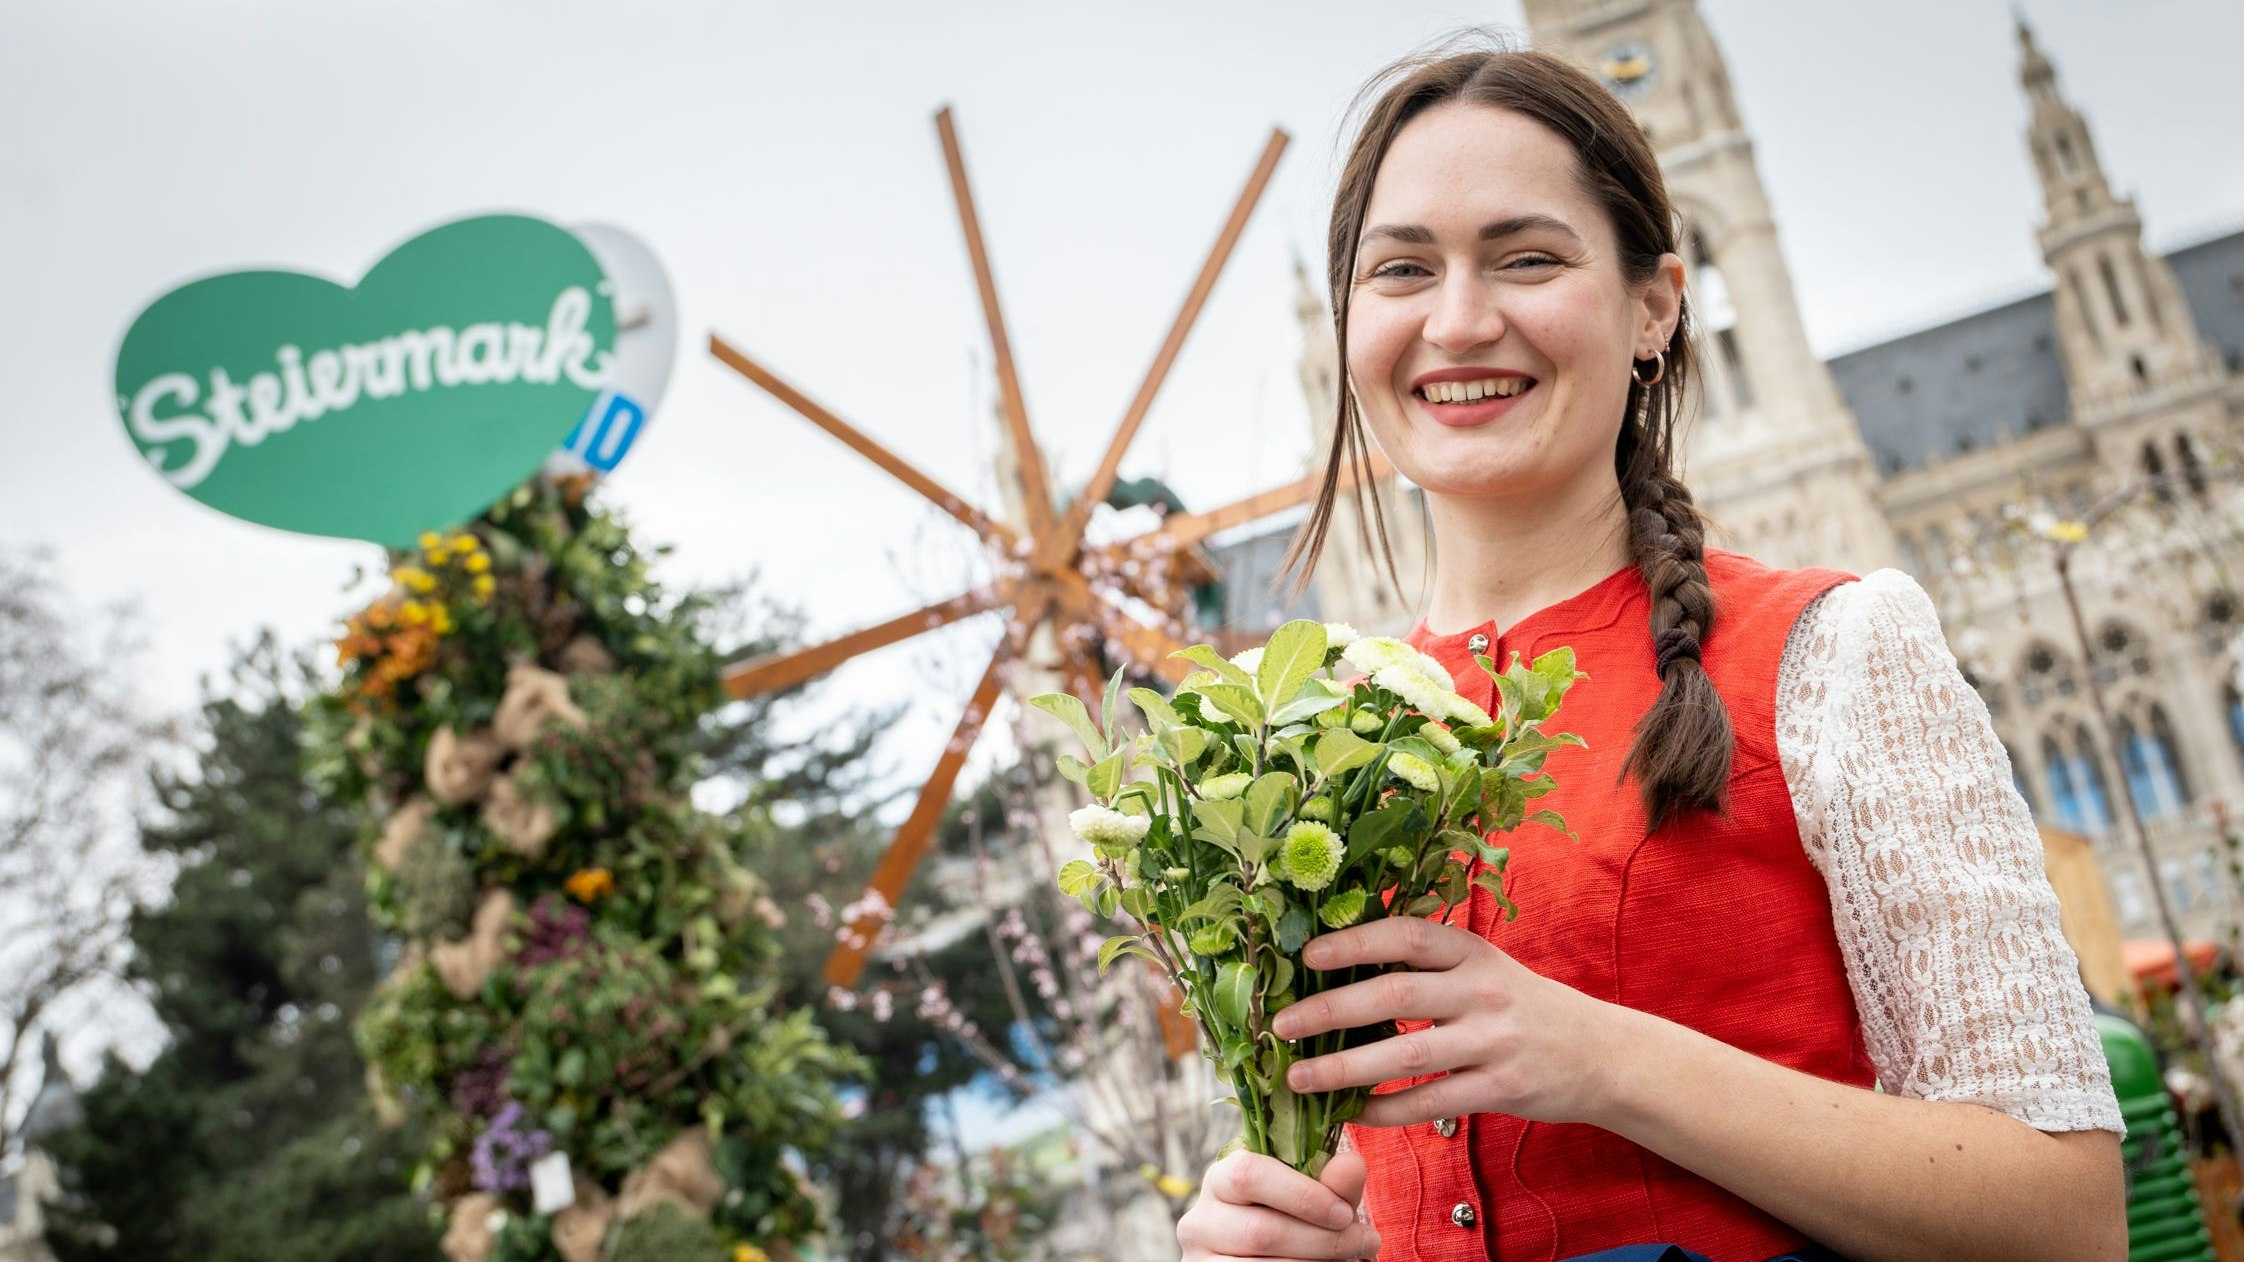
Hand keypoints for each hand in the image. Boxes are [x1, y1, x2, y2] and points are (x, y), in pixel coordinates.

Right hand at [1176, 1148, 1381, 1259]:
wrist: (1269, 1255)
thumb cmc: (1294, 1219)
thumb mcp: (1314, 1197)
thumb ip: (1333, 1183)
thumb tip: (1351, 1164)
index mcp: (1221, 1178)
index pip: (1249, 1175)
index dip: (1302, 1195)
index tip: (1345, 1213)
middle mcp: (1202, 1218)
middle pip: (1262, 1231)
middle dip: (1324, 1239)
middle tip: (1366, 1241)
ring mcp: (1202, 1259)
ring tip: (1349, 1257)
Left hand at [1270, 915, 1631, 1128]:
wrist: (1601, 1053)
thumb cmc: (1522, 1006)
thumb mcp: (1484, 967)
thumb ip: (1428, 964)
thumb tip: (1343, 961)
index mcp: (1472, 952)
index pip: (1406, 936)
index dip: (1354, 942)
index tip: (1307, 955)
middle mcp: (1481, 990)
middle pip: (1395, 994)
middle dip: (1330, 1010)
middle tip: (1281, 1025)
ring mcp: (1492, 1041)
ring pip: (1405, 1055)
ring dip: (1343, 1068)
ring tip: (1298, 1076)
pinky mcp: (1500, 1087)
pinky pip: (1430, 1103)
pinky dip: (1386, 1111)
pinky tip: (1352, 1113)